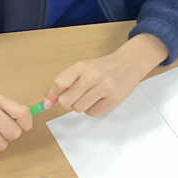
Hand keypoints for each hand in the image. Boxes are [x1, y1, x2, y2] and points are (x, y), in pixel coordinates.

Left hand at [45, 33, 168, 116]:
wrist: (129, 64)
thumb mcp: (83, 68)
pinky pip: (92, 113)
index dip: (52, 95)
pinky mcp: (114, 98)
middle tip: (73, 99)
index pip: (60, 83)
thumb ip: (66, 82)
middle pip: (67, 100)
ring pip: (79, 108)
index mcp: (82, 66)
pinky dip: (91, 110)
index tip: (49, 102)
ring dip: (80, 107)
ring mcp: (105, 87)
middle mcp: (93, 75)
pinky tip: (98, 101)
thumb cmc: (102, 68)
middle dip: (66, 103)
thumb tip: (48, 100)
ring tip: (88, 98)